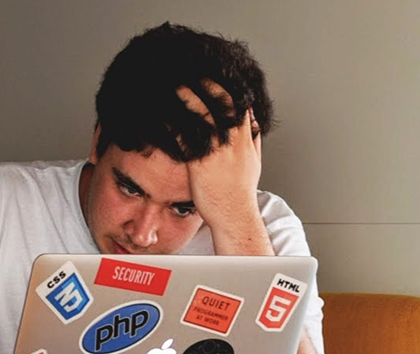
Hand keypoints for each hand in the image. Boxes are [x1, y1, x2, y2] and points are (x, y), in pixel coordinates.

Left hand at [176, 84, 262, 229]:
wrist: (234, 215)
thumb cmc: (241, 192)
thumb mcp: (254, 162)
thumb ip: (253, 140)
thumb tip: (253, 122)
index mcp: (245, 140)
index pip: (239, 105)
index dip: (227, 88)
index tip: (216, 76)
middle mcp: (232, 142)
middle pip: (222, 104)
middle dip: (208, 85)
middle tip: (194, 73)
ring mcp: (216, 152)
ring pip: (203, 116)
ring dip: (189, 97)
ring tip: (176, 85)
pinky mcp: (200, 163)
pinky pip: (187, 137)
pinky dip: (176, 123)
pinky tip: (165, 114)